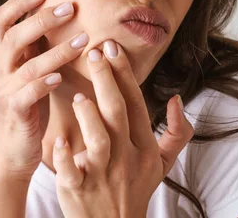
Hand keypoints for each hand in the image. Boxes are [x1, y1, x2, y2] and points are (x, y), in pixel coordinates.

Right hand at [0, 0, 89, 181]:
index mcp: (2, 58)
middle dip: (41, 18)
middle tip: (69, 7)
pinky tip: (61, 77)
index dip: (19, 2)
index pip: (1, 20)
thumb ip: (34, 49)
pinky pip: (26, 94)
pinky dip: (43, 83)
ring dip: (56, 50)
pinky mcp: (13, 112)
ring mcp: (3, 92)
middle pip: (13, 36)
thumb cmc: (26, 109)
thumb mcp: (26, 74)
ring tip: (83, 40)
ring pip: (26, 64)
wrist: (11, 153)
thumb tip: (54, 17)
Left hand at [51, 40, 194, 217]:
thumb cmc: (135, 189)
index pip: (136, 105)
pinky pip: (72, 171)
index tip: (112, 48)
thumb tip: (177, 100)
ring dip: (88, 115)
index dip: (124, 75)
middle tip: (94, 53)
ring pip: (99, 140)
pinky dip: (66, 157)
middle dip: (106, 80)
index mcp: (144, 149)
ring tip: (78, 96)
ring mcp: (102, 175)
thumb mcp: (162, 164)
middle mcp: (126, 159)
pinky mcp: (78, 189)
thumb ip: (177, 133)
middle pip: (118, 114)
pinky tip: (60, 140)